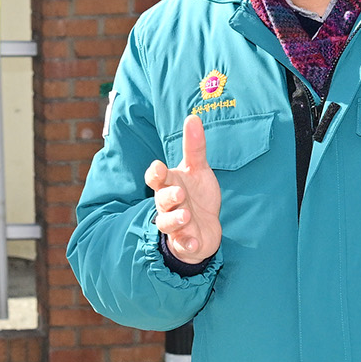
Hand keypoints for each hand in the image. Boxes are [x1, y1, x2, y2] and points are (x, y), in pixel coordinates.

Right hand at [144, 112, 223, 264]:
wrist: (205, 228)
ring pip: (167, 223)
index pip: (156, 178)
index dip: (155, 173)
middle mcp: (168, 205)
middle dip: (168, 196)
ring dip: (175, 220)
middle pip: (161, 200)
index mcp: (169, 184)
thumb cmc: (197, 196)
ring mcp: (175, 225)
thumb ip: (194, 147)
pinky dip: (188, 244)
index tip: (158, 167)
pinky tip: (194, 243)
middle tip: (179, 193)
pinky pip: (183, 244)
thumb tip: (193, 116)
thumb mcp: (198, 170)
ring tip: (186, 216)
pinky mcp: (185, 242)